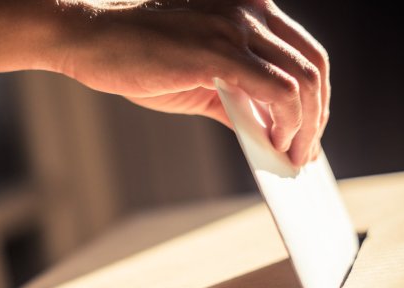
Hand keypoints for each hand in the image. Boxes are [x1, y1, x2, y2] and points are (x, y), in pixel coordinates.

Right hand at [50, 0, 329, 165]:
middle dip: (316, 117)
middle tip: (303, 153)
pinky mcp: (219, 51)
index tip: (308, 133)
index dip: (315, 98)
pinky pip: (277, 92)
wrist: (88, 36)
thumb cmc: (135, 54)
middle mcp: (250, 10)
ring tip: (289, 157)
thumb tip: (269, 135)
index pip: (303, 53)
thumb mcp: (196, 78)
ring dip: (304, 128)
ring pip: (302, 81)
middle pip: (313, 66)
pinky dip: (285, 125)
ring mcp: (236, 27)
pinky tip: (272, 147)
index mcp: (248, 9)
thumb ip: (235, 99)